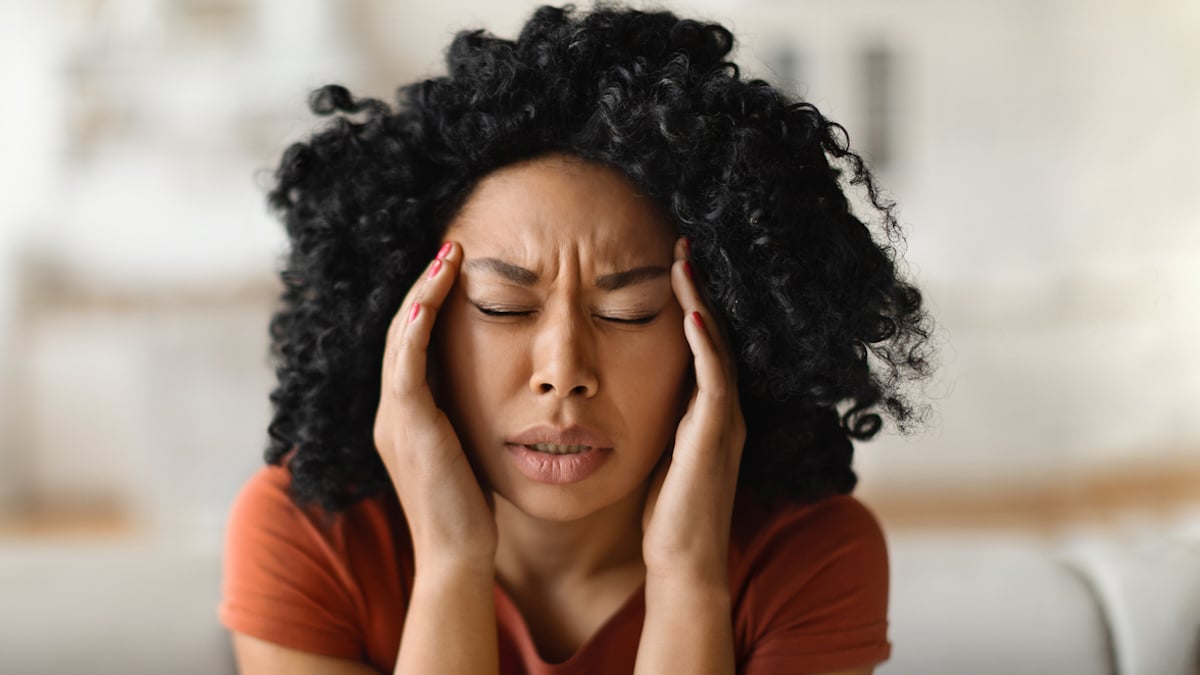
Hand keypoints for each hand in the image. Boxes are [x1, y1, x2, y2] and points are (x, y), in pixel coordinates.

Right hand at [373, 241, 496, 572]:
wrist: (459, 558)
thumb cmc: (474, 512)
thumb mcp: (471, 454)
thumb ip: (471, 422)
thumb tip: (502, 396)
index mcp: (406, 418)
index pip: (411, 345)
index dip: (429, 304)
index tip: (456, 270)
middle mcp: (391, 413)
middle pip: (399, 331)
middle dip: (423, 287)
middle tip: (451, 247)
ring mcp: (394, 418)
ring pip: (399, 338)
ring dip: (422, 293)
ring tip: (448, 255)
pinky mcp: (407, 426)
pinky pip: (406, 364)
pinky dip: (416, 326)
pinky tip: (433, 295)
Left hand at [641, 237, 746, 580]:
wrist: (682, 562)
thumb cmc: (663, 513)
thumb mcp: (652, 451)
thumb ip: (649, 418)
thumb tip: (616, 389)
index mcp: (705, 411)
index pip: (699, 343)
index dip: (687, 302)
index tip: (667, 263)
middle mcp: (721, 408)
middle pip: (713, 333)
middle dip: (697, 288)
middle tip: (680, 243)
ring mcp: (723, 420)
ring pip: (716, 346)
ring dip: (700, 301)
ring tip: (684, 260)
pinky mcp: (716, 435)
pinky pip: (714, 378)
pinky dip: (705, 343)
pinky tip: (690, 313)